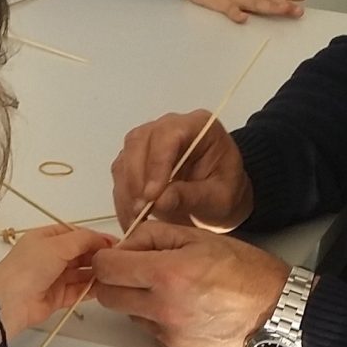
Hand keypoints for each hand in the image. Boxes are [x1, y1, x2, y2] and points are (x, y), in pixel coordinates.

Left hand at [0, 223, 113, 339]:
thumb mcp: (58, 245)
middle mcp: (50, 256)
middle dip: (97, 255)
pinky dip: (91, 289)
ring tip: (113, 273)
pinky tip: (104, 287)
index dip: (96, 237)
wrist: (11, 302)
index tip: (115, 243)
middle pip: (80, 253)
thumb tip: (104, 239)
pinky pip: (79, 290)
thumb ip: (84, 239)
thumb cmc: (29, 267)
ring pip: (81, 273)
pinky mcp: (58, 297)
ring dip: (96, 273)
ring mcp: (54, 277)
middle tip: (116, 259)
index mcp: (46, 238)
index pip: (76, 234)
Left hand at [92, 220, 288, 346]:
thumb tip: (124, 246)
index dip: (107, 259)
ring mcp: (170, 334)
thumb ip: (152, 235)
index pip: (105, 269)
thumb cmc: (242, 270)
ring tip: (173, 291)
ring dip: (140, 302)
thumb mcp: (197, 237)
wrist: (274, 309)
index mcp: (167, 274)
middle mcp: (164, 308)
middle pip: (107, 298)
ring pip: (130, 315)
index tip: (116, 257)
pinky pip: (153, 333)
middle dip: (115, 282)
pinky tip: (186, 310)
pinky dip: (161, 321)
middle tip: (137, 273)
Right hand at [111, 110, 252, 231]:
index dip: (157, 164)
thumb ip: (192, 197)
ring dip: (126, 191)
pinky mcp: (135, 159)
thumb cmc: (226, 193)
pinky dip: (122, 199)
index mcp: (198, 126)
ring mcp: (149, 141)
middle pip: (139, 141)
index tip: (152, 197)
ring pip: (125, 157)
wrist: (219, 198)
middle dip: (136, 178)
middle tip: (141, 211)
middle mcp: (169, 127)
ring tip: (135, 221)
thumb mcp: (219, 199)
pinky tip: (131, 220)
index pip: (169, 135)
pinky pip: (120, 175)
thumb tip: (158, 201)